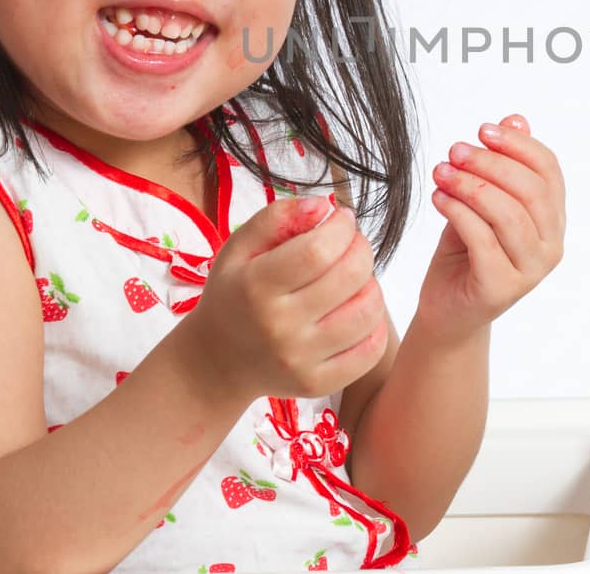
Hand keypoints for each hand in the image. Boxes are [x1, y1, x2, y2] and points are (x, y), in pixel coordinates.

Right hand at [185, 195, 387, 400]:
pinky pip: (370, 350)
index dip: (341, 227)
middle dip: (361, 249)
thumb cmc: (234, 294)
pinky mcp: (317, 384)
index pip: (319, 250)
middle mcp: (279, 326)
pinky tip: (356, 310)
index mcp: (256, 286)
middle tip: (351, 245)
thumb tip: (324, 206)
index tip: (342, 219)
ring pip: (368, 312)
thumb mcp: (239, 248)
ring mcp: (300, 360)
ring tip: (353, 279)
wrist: (216, 362)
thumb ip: (277, 217)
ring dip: (371, 284)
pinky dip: (374, 324)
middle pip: (350, 276)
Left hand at [417, 113, 565, 345]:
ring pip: (508, 215)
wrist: (446, 310)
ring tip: (442, 172)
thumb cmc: (465, 252)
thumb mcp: (481, 202)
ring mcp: (530, 271)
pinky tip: (438, 198)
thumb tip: (516, 118)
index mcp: (552, 220)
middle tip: (455, 150)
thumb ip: (500, 166)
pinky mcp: (501, 289)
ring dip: (471, 186)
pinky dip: (458, 212)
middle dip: (491, 163)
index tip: (483, 129)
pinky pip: (482, 240)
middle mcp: (550, 246)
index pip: (549, 171)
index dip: (519, 145)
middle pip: (531, 191)